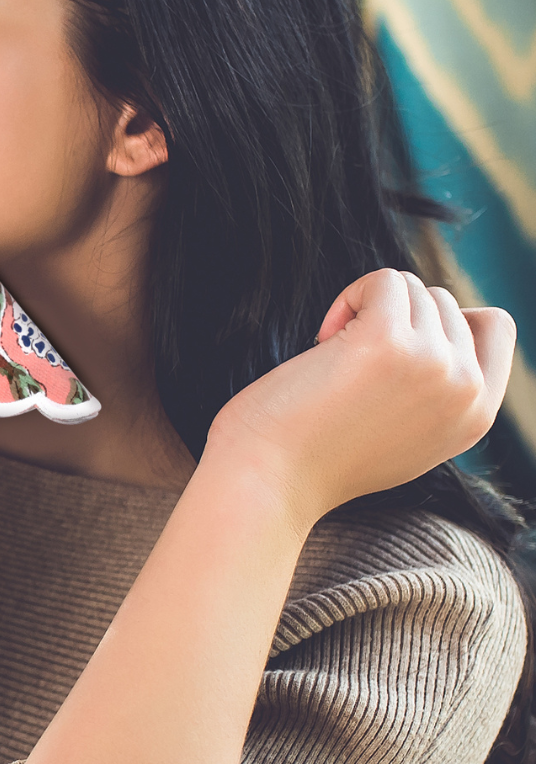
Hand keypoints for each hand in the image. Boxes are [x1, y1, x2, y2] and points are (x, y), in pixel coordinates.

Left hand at [205, 269, 513, 524]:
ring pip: (413, 289)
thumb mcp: (405, 435)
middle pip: (444, 302)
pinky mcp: (389, 342)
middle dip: (392, 317)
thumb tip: (439, 335)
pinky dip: (350, 296)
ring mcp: (434, 364)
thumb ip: (436, 394)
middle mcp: (467, 390)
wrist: (269, 483)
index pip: (494, 327)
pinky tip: (323, 337)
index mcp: (476, 416)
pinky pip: (385, 280)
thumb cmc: (317, 456)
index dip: (442, 319)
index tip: (394, 345)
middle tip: (347, 362)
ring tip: (331, 357)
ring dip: (366, 309)